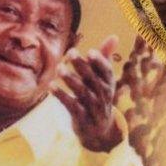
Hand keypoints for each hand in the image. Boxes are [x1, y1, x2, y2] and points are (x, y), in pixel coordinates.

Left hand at [54, 37, 122, 152]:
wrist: (99, 130)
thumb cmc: (98, 95)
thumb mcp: (103, 78)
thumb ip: (104, 57)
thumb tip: (114, 35)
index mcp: (108, 83)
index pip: (106, 72)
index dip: (100, 62)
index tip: (90, 51)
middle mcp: (102, 95)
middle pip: (92, 79)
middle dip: (81, 66)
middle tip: (69, 52)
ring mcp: (92, 107)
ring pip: (82, 92)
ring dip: (70, 79)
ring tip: (59, 68)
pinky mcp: (81, 117)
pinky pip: (71, 106)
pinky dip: (61, 96)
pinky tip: (51, 86)